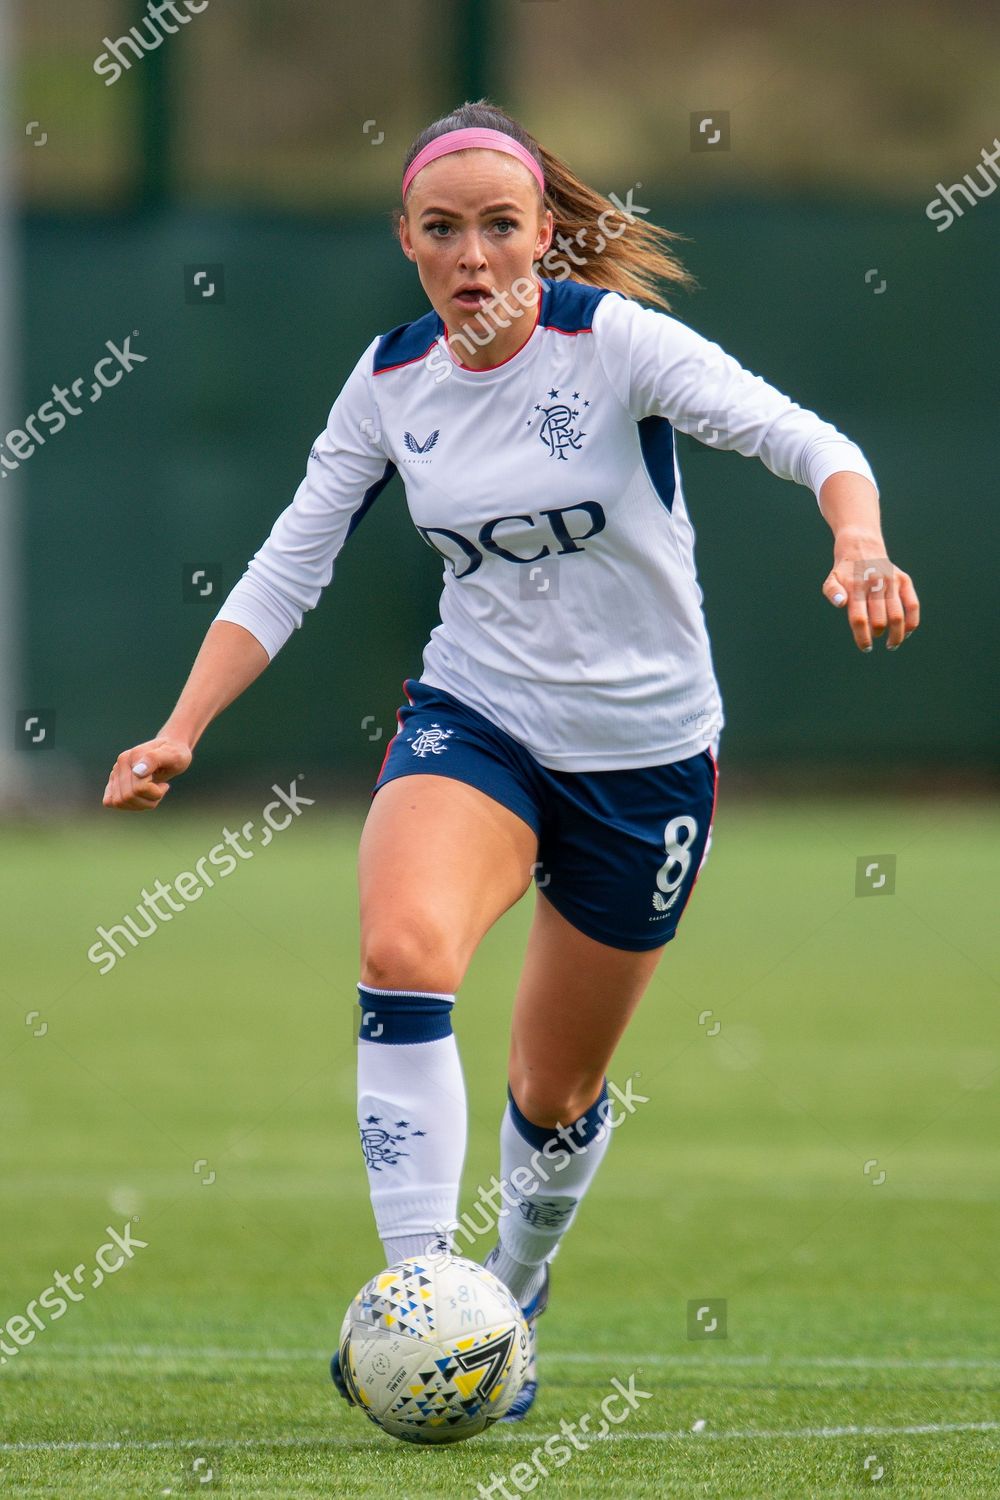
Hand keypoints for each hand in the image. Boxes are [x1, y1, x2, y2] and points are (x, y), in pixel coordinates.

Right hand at [102, 737, 192, 810]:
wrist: (171, 749)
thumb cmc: (175, 754)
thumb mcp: (173, 756)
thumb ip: (154, 759)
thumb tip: (137, 772)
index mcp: (132, 757)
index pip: (139, 788)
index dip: (155, 792)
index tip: (166, 786)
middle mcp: (119, 764)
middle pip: (127, 797)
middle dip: (148, 799)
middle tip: (160, 790)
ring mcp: (115, 773)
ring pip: (119, 802)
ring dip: (140, 804)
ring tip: (153, 793)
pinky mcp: (113, 782)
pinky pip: (112, 802)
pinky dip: (130, 805)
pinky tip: (143, 797)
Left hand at [821, 531, 919, 651]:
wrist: (862, 547)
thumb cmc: (846, 572)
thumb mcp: (832, 579)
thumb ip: (832, 592)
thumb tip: (841, 603)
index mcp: (856, 587)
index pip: (859, 619)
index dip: (863, 637)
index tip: (866, 647)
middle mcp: (875, 584)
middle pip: (879, 620)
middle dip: (877, 635)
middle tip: (874, 639)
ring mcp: (892, 582)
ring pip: (897, 616)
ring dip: (896, 635)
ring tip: (892, 644)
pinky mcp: (904, 580)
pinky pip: (913, 605)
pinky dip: (912, 622)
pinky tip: (906, 632)